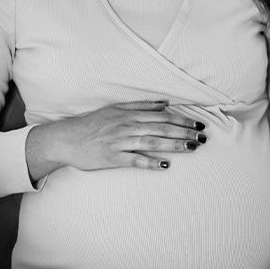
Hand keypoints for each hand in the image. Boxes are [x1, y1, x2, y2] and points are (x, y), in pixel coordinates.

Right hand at [26, 101, 206, 180]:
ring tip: (192, 148)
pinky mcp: (113, 158)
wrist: (66, 139)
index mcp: (129, 114)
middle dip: (185, 132)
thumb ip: (141, 106)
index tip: (199, 124)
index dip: (183, 120)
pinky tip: (165, 165)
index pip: (162, 116)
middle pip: (162, 128)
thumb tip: (164, 103)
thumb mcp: (116, 109)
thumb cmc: (92, 125)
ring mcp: (120, 142)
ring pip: (152, 142)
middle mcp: (127, 126)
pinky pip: (135, 160)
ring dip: (174, 145)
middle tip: (203, 137)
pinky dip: (151, 162)